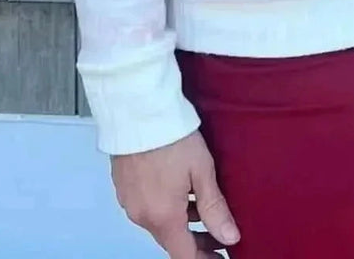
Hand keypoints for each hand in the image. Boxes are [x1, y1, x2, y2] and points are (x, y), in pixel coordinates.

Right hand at [111, 130, 240, 257]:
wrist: (136, 108)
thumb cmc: (169, 135)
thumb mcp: (201, 171)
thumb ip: (215, 208)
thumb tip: (230, 236)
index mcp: (163, 217)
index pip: (185, 256)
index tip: (220, 256)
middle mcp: (142, 215)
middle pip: (171, 240)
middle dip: (196, 240)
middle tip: (219, 232)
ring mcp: (129, 201)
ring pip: (159, 222)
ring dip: (181, 221)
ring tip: (204, 205)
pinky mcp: (123, 185)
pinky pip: (147, 206)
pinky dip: (165, 206)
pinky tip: (179, 189)